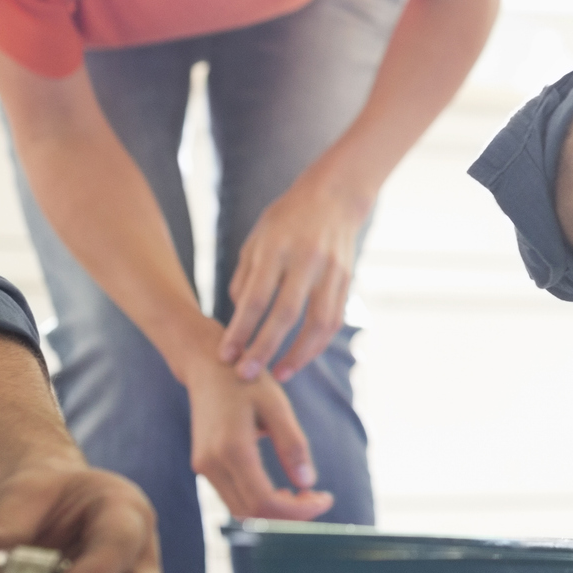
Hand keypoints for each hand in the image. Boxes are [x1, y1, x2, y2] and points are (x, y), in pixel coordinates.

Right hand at [182, 325, 335, 520]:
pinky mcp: (204, 466)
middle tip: (318, 500)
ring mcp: (203, 467)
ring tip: (305, 496)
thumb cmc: (247, 382)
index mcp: (231, 448)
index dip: (298, 511)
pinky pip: (233, 497)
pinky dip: (259, 503)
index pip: (264, 502)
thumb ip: (293, 444)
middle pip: (252, 513)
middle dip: (289, 515)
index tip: (325, 500)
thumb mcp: (277, 406)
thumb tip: (308, 483)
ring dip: (274, 512)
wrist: (208, 367)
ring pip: (241, 510)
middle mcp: (211, 463)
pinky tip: (283, 491)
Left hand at [220, 169, 368, 382]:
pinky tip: (301, 357)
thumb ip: (246, 278)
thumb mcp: (257, 239)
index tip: (225, 355)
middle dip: (264, 348)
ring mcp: (331, 271)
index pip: (257, 298)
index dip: (241, 330)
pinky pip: (333, 319)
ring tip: (279, 375)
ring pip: (318, 323)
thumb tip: (240, 317)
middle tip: (245, 375)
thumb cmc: (286, 219)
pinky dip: (317, 343)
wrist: (335, 197)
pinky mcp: (347, 280)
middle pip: (286, 314)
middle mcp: (307, 260)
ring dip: (299, 354)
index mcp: (277, 248)